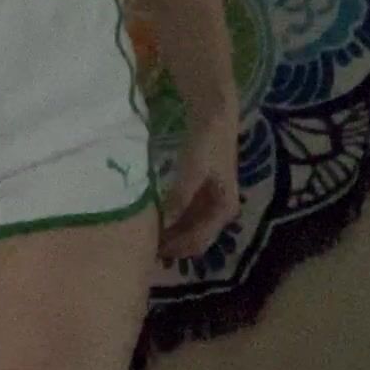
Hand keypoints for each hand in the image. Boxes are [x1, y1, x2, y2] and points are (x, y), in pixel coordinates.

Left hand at [157, 115, 240, 259]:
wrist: (214, 118)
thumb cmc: (206, 144)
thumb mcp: (192, 172)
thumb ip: (180, 199)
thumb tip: (165, 224)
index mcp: (224, 211)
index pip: (198, 242)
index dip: (175, 249)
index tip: (151, 251)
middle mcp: (221, 214)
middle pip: (194, 240)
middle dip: (173, 247)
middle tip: (145, 248)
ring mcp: (211, 205)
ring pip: (189, 230)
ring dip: (171, 236)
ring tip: (147, 238)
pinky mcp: (202, 195)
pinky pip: (186, 217)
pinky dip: (171, 222)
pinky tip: (155, 221)